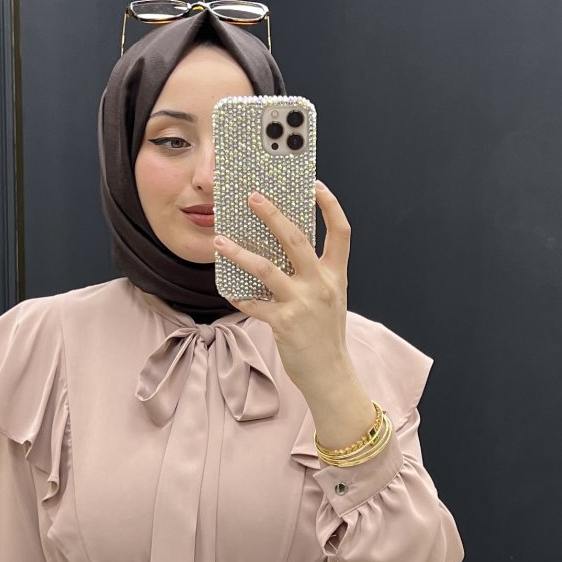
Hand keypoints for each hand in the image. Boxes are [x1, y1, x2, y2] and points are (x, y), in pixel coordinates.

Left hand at [213, 180, 351, 396]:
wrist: (330, 375)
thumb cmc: (326, 336)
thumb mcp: (330, 299)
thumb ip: (314, 275)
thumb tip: (284, 252)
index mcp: (335, 275)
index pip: (341, 232)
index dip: (330, 205)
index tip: (316, 186)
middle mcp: (320, 284)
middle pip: (296, 238)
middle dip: (272, 214)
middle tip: (253, 197)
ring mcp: (302, 303)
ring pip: (266, 268)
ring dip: (239, 252)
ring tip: (220, 241)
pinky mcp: (284, 323)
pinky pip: (254, 304)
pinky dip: (240, 296)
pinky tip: (229, 290)